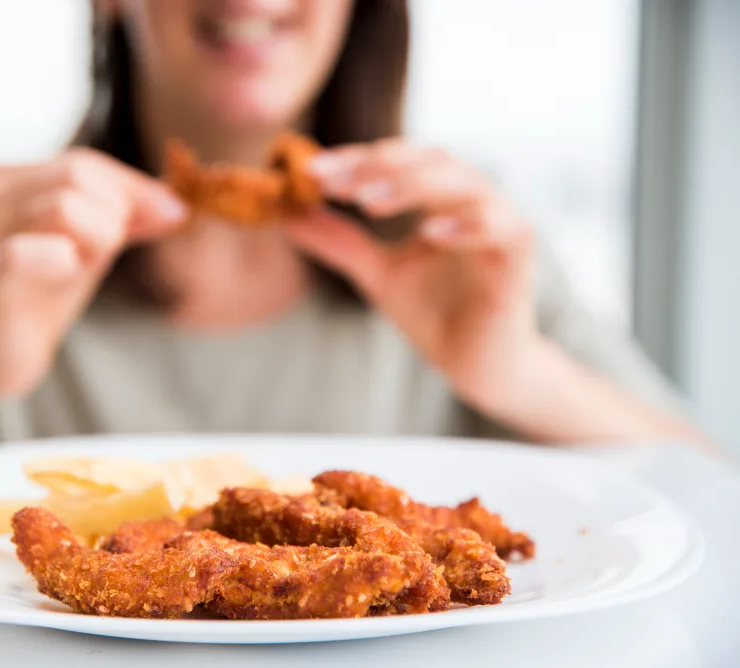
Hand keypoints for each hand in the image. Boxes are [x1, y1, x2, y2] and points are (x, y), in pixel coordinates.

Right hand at [0, 149, 187, 396]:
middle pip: (77, 175)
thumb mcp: (92, 244)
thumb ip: (128, 216)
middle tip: (108, 254)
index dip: (135, 188)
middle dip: (114, 215)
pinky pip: (23, 253)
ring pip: (62, 206)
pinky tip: (68, 271)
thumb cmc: (40, 292)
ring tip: (79, 267)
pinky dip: (59, 259)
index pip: (85, 163)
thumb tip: (175, 203)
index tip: (172, 215)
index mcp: (12, 178)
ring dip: (94, 240)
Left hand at [286, 139, 539, 409]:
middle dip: (380, 166)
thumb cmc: (434, 314)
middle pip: (430, 159)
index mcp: (439, 196)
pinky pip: (501, 227)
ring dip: (415, 186)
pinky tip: (429, 232)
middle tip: (335, 183)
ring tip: (370, 201)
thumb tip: (289, 215)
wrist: (475, 366)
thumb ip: (339, 243)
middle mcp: (471, 200)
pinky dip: (467, 225)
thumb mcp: (375, 274)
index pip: (397, 160)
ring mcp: (499, 223)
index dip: (355, 160)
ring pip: (464, 184)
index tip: (311, 170)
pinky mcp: (519, 256)